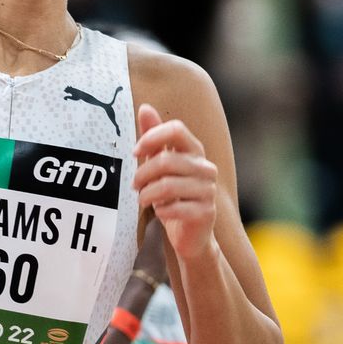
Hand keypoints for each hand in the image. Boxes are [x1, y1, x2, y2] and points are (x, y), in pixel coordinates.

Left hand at [133, 105, 219, 264]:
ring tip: (142, 200)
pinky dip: (161, 210)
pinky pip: (176, 208)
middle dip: (143, 173)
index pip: (177, 129)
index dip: (152, 137)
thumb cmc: (173, 198)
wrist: (190, 235)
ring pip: (168, 185)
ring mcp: (208, 190)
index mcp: (195, 151)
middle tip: (134, 185)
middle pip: (167, 160)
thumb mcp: (160, 166)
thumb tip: (146, 107)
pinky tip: (160, 212)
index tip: (135, 152)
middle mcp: (206, 167)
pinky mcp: (206, 212)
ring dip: (147, 194)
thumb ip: (154, 138)